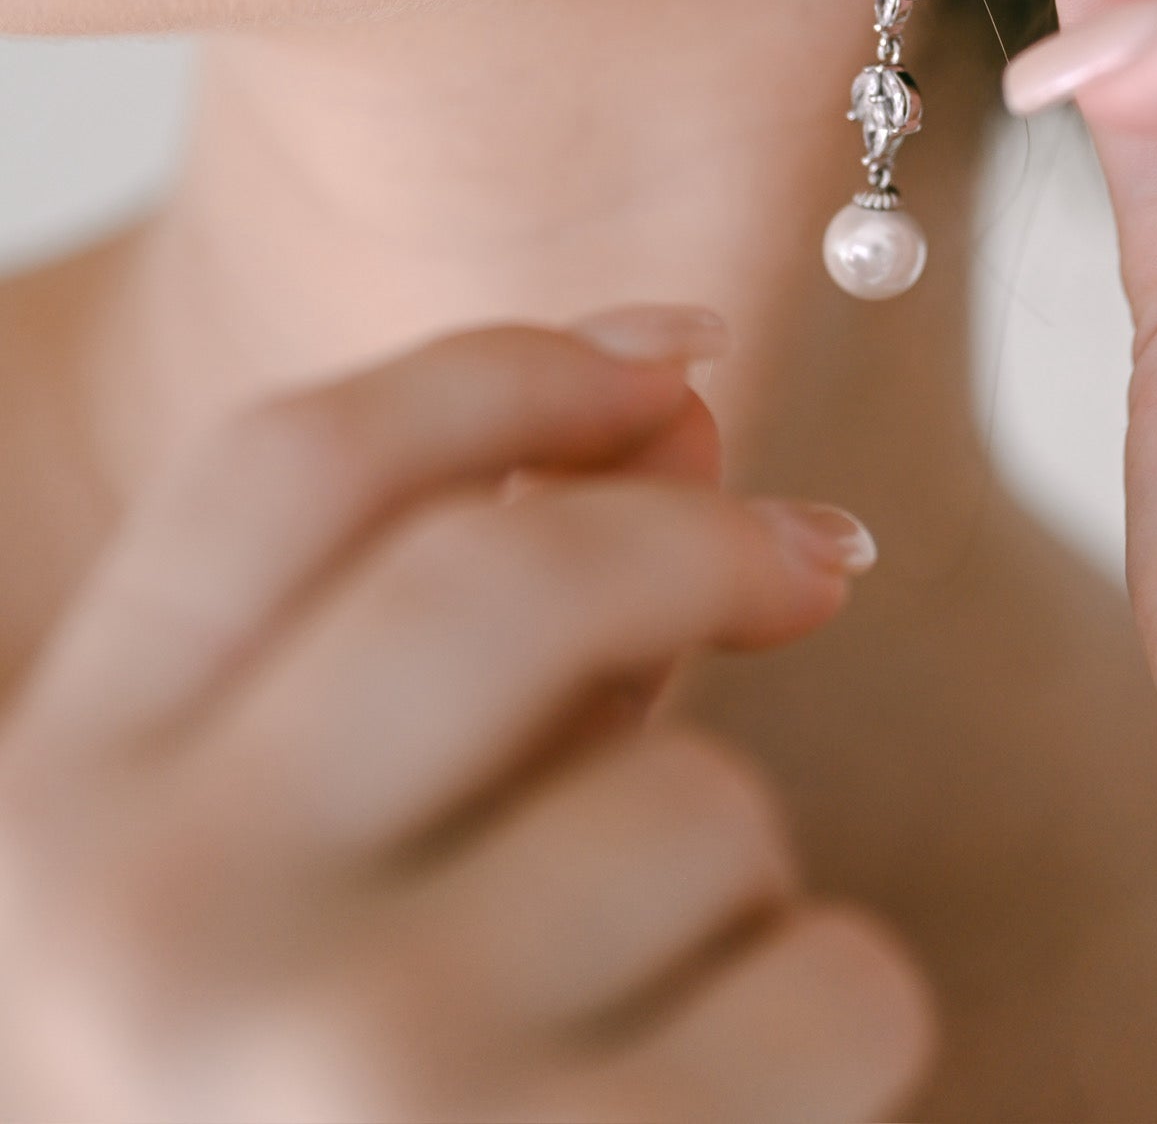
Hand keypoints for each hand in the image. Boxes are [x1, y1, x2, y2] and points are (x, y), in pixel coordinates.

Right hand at [0, 317, 931, 1123]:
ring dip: (745, 859)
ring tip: (670, 972)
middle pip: (500, 579)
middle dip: (696, 532)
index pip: (287, 469)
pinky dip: (833, 1016)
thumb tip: (676, 399)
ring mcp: (355, 1089)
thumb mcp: (271, 880)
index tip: (670, 353)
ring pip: (700, 805)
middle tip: (813, 549)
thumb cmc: (313, 1111)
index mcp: (58, 814)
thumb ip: (445, 649)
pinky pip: (831, 991)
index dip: (505, 369)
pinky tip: (741, 1088)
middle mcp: (162, 936)